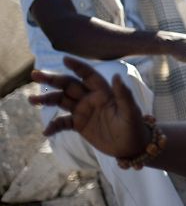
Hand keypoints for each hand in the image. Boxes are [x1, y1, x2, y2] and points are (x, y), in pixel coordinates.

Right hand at [29, 57, 148, 158]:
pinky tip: (47, 132)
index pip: (88, 75)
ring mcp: (83, 110)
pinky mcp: (79, 124)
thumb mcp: (130, 111)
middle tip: (34, 75)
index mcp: (103, 92)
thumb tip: (116, 76)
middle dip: (52, 79)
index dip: (77, 66)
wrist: (131, 146)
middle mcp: (91, 98)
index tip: (65, 59)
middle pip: (69, 85)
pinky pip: (63, 123)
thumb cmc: (134, 126)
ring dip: (47, 99)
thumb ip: (123, 94)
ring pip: (61, 101)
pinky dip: (54, 126)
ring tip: (32, 100)